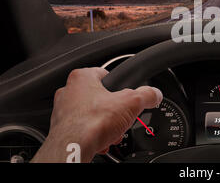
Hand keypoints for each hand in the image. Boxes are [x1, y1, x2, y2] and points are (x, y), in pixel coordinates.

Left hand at [32, 68, 162, 162]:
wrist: (73, 148)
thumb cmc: (91, 123)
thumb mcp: (132, 103)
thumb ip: (147, 95)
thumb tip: (154, 94)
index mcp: (82, 78)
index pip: (105, 74)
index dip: (119, 85)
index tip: (126, 94)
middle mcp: (68, 92)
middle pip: (100, 97)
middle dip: (113, 110)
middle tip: (121, 117)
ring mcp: (62, 111)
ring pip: (91, 115)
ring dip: (104, 124)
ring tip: (112, 131)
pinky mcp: (62, 130)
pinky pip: (83, 130)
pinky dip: (94, 135)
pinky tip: (102, 140)